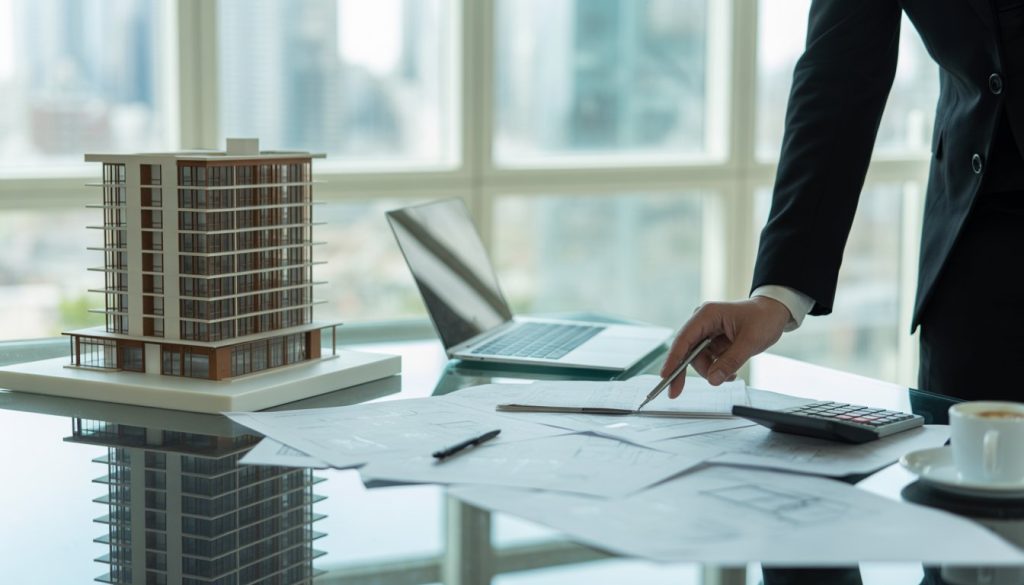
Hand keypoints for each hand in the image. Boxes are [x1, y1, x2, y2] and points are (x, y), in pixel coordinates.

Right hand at [661, 297, 791, 397]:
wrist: (773, 312)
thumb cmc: (763, 318)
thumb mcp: (750, 341)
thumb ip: (730, 361)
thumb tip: (713, 380)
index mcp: (707, 315)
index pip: (684, 339)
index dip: (673, 358)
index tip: (665, 376)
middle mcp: (702, 322)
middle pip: (686, 351)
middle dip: (685, 372)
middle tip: (675, 392)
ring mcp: (706, 332)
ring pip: (697, 359)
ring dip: (710, 371)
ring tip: (730, 375)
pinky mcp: (712, 341)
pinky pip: (708, 360)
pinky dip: (717, 369)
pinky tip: (730, 372)